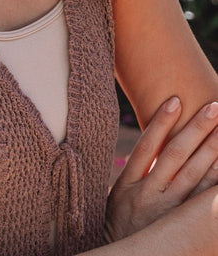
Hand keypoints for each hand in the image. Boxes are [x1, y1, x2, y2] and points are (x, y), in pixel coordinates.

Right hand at [105, 96, 217, 241]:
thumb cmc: (119, 226)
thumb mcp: (118, 197)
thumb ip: (136, 173)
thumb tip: (153, 144)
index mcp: (128, 185)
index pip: (147, 146)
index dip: (161, 122)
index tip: (175, 100)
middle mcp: (149, 196)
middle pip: (176, 155)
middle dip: (197, 129)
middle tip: (214, 106)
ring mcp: (168, 213)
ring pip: (195, 177)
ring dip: (213, 151)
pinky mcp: (182, 226)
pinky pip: (203, 202)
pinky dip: (216, 184)